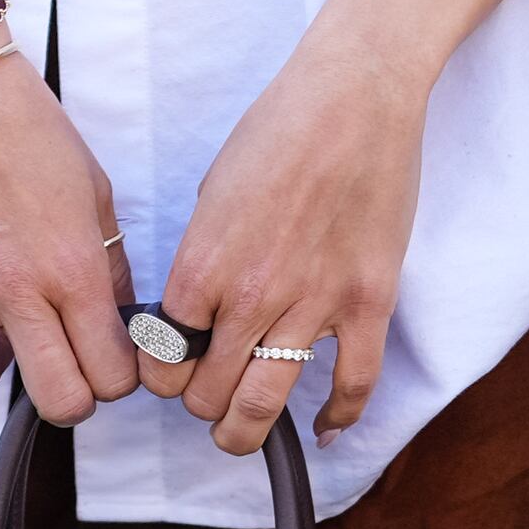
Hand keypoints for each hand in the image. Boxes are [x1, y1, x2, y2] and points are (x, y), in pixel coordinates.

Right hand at [0, 37, 137, 423]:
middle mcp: (14, 287)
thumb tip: (115, 320)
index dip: (118, 378)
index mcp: (71, 267)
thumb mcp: (93, 189)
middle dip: (71, 394)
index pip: (111, 376)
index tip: (109, 358)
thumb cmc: (27, 125)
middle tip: (65, 364)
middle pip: (59, 401)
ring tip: (2, 329)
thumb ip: (106, 264)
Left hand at [149, 0, 528, 454]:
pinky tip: (324, 428)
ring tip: (238, 434)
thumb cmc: (277, 130)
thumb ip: (201, 260)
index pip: (163, 358)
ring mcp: (312, 304)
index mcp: (201, 266)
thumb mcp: (212, 194)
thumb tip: (194, 313)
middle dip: (198, 404)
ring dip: (243, 432)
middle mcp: (250, 296)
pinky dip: (338, 417)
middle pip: (206, 393)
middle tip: (205, 396)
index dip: (160, 374)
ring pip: (265, 404)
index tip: (171, 369)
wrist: (354, 94)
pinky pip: (353, 384)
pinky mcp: (368, 302)